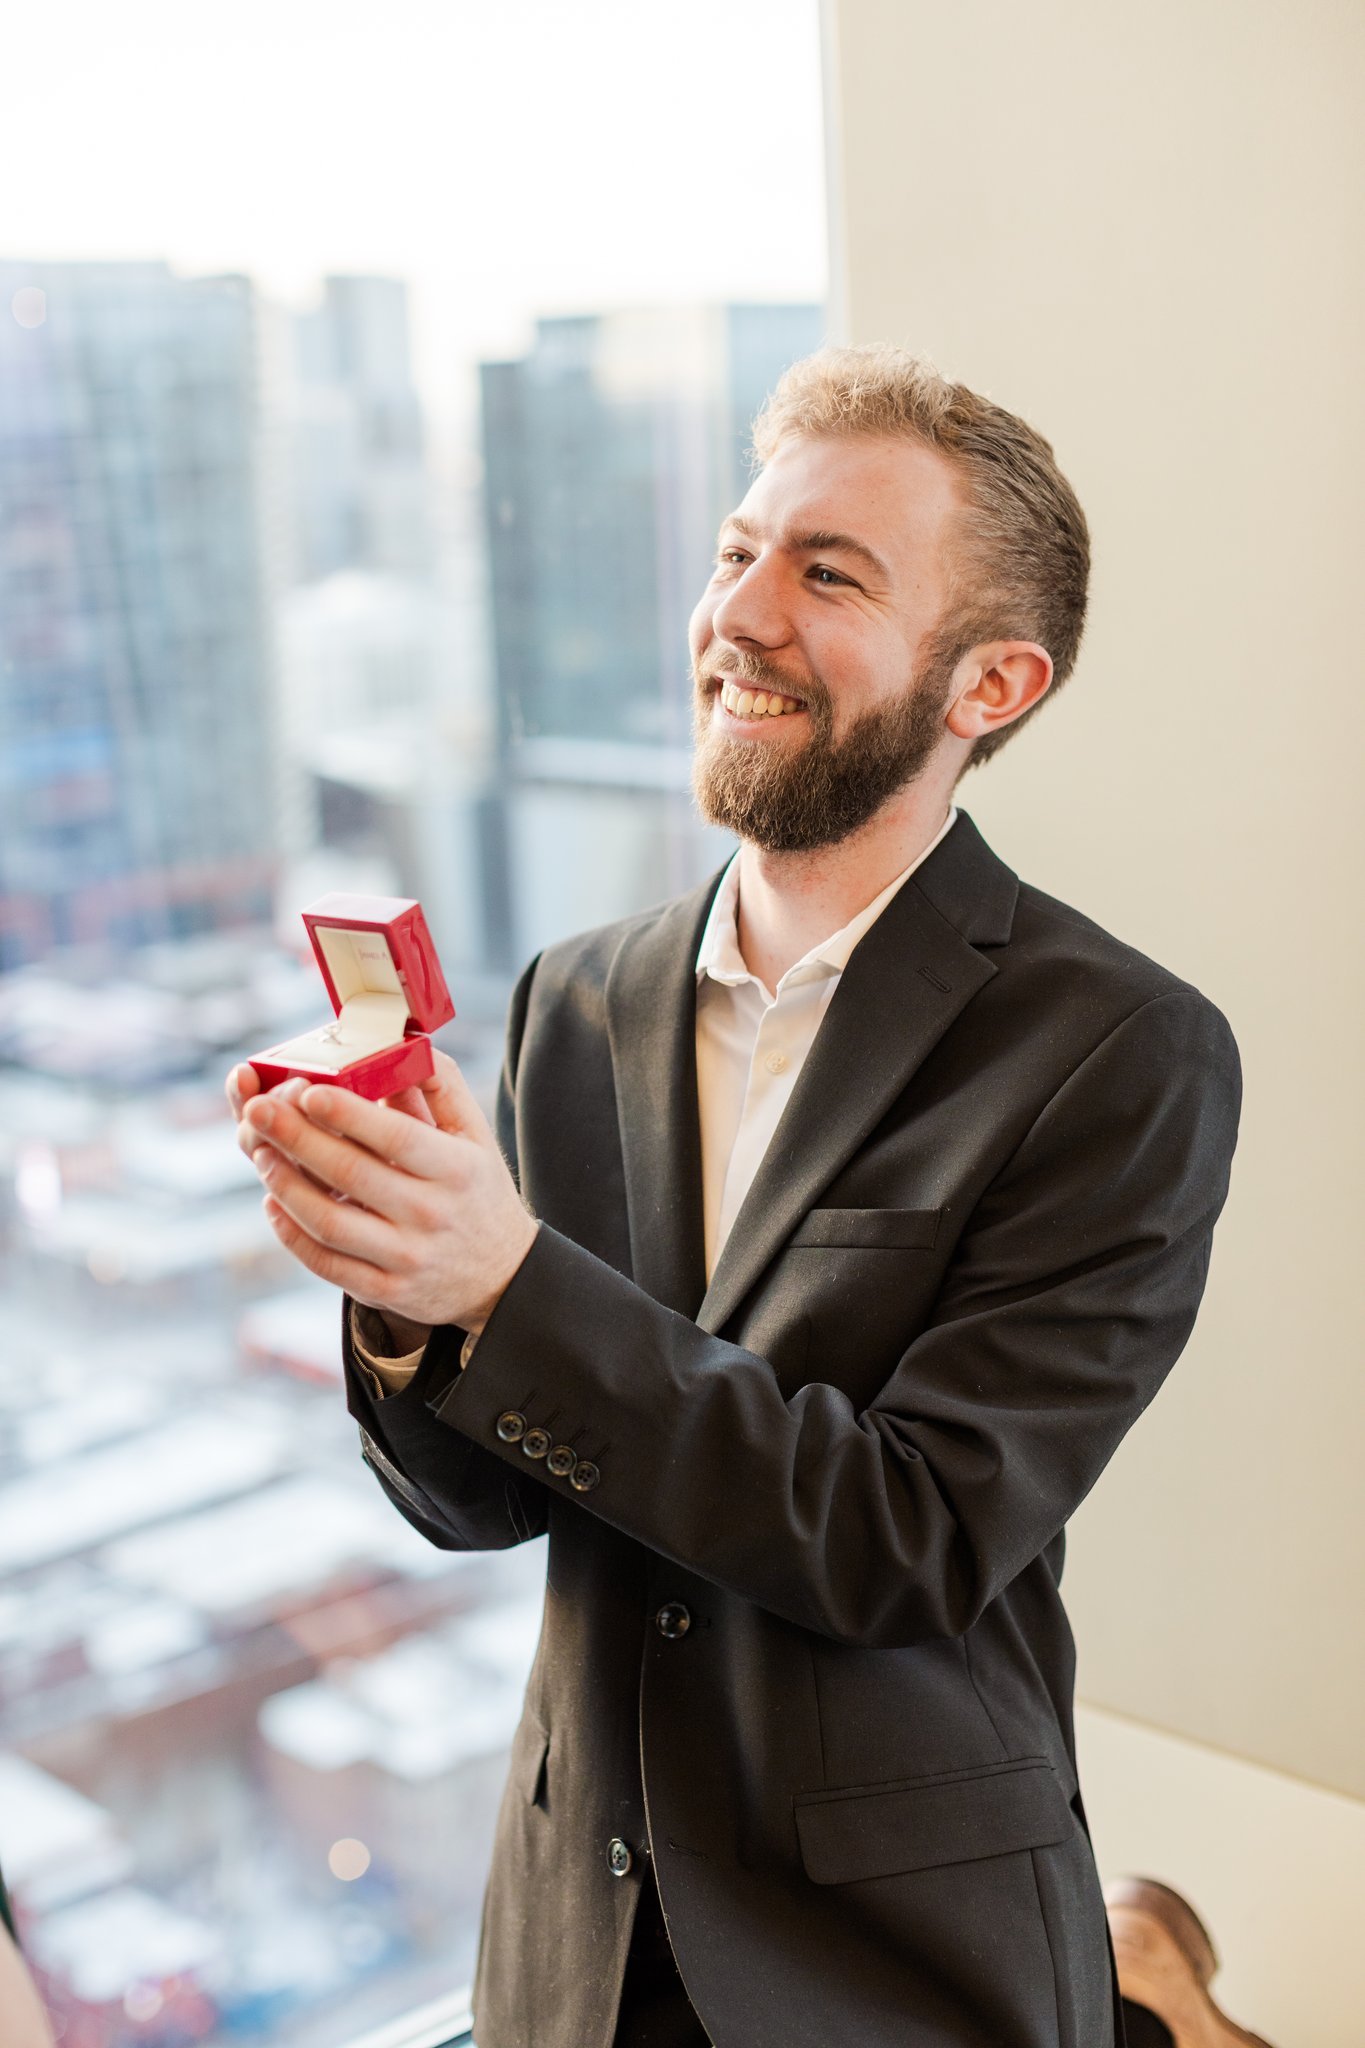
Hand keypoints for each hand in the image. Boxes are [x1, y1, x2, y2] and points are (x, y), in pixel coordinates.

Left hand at [231, 1052, 537, 1336]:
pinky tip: (273, 1204)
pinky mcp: (386, 1290)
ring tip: (261, 1154)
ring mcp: (407, 1258)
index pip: (397, 1138)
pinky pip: (327, 1265)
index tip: (307, 1090)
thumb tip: (397, 1046)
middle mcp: (431, 1215)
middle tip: (259, 1110)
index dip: (349, 1114)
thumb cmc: (478, 1193)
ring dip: (288, 1187)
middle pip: (352, 1175)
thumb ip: (441, 1088)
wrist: (501, 1277)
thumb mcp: (476, 1138)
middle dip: (298, 1139)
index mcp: (456, 1169)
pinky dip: (293, 1236)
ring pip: (331, 1224)